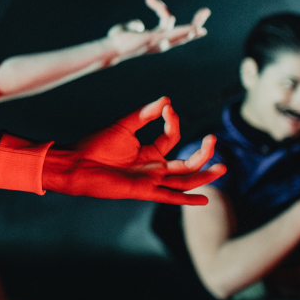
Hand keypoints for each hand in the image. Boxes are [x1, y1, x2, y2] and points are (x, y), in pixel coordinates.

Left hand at [42, 97, 224, 204]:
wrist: (76, 163)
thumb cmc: (95, 145)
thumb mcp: (124, 126)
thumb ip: (145, 114)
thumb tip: (166, 100)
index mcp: (148, 151)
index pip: (172, 138)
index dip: (174, 123)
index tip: (168, 109)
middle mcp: (153, 167)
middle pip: (186, 162)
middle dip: (203, 152)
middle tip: (214, 139)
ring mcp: (149, 179)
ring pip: (183, 180)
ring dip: (203, 175)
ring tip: (222, 168)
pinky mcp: (142, 190)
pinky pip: (168, 196)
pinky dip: (185, 199)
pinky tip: (203, 199)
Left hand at [104, 0, 209, 61]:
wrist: (110, 48)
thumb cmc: (117, 40)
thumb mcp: (128, 29)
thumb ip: (135, 25)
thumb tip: (139, 24)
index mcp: (157, 37)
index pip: (168, 21)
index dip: (161, 8)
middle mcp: (161, 41)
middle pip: (182, 32)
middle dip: (195, 23)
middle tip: (206, 11)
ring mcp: (158, 42)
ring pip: (179, 36)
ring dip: (190, 31)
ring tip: (201, 29)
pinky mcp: (153, 41)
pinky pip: (170, 35)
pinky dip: (181, 33)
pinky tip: (192, 31)